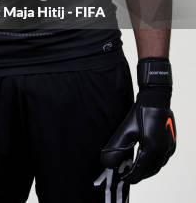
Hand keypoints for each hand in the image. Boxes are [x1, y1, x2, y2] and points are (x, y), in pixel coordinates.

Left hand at [101, 58, 175, 183]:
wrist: (155, 99)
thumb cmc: (140, 113)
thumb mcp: (125, 130)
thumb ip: (116, 148)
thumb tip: (107, 162)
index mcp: (151, 149)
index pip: (141, 171)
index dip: (131, 176)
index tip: (123, 178)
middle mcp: (163, 151)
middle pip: (150, 170)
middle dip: (139, 174)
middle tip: (128, 175)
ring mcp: (169, 148)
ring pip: (158, 166)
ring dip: (147, 170)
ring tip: (136, 169)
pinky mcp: (171, 143)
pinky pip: (163, 159)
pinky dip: (155, 163)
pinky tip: (147, 160)